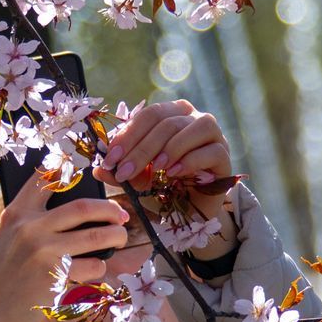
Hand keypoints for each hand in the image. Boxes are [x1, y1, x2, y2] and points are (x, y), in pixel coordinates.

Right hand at [0, 173, 128, 321]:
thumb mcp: (5, 238)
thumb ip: (29, 220)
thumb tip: (73, 207)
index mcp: (15, 213)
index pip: (45, 179)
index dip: (69, 168)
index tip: (88, 168)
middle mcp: (29, 227)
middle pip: (84, 206)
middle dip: (110, 210)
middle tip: (121, 216)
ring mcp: (44, 252)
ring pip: (96, 236)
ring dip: (115, 237)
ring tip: (119, 239)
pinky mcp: (56, 277)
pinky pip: (92, 266)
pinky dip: (99, 267)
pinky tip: (95, 269)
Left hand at [97, 99, 235, 251]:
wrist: (192, 208)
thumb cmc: (164, 185)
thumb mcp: (137, 178)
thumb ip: (119, 170)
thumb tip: (97, 168)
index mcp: (171, 114)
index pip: (148, 115)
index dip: (128, 134)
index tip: (110, 158)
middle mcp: (194, 117)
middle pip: (167, 121)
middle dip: (142, 147)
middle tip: (124, 171)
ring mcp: (213, 135)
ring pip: (193, 127)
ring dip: (169, 148)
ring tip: (155, 169)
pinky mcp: (224, 155)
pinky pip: (211, 151)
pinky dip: (190, 161)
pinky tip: (174, 174)